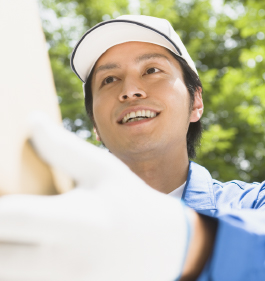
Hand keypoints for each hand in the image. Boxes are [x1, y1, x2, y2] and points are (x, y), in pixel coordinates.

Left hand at [0, 113, 191, 280]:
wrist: (160, 246)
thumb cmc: (132, 202)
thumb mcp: (102, 168)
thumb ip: (62, 147)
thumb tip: (32, 120)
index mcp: (76, 222)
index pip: (10, 217)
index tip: (1, 191)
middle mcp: (66, 262)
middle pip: (1, 258)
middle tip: (9, 211)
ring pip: (10, 275)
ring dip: (7, 249)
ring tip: (19, 229)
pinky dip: (20, 267)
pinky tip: (33, 246)